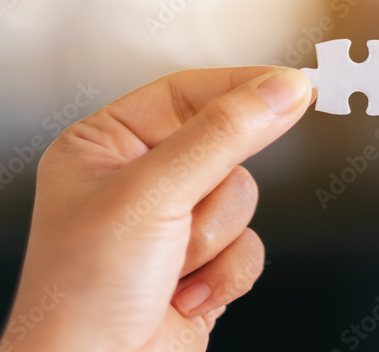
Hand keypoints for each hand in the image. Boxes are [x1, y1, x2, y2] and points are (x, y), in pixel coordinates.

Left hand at [0, 67, 311, 351]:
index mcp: (104, 146)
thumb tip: (282, 89)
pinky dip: (225, 273)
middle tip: (189, 209)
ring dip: (214, 239)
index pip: (186, 92)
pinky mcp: (202, 267)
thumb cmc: (83, 293)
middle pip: (225, 149)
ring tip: (171, 265)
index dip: (240, 87)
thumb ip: (223, 135)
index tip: (296, 85)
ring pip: (242, 199)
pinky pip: (250, 246)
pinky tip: (184, 294)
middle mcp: (138, 181)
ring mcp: (172, 226)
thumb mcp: (153, 194)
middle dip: (210, 194)